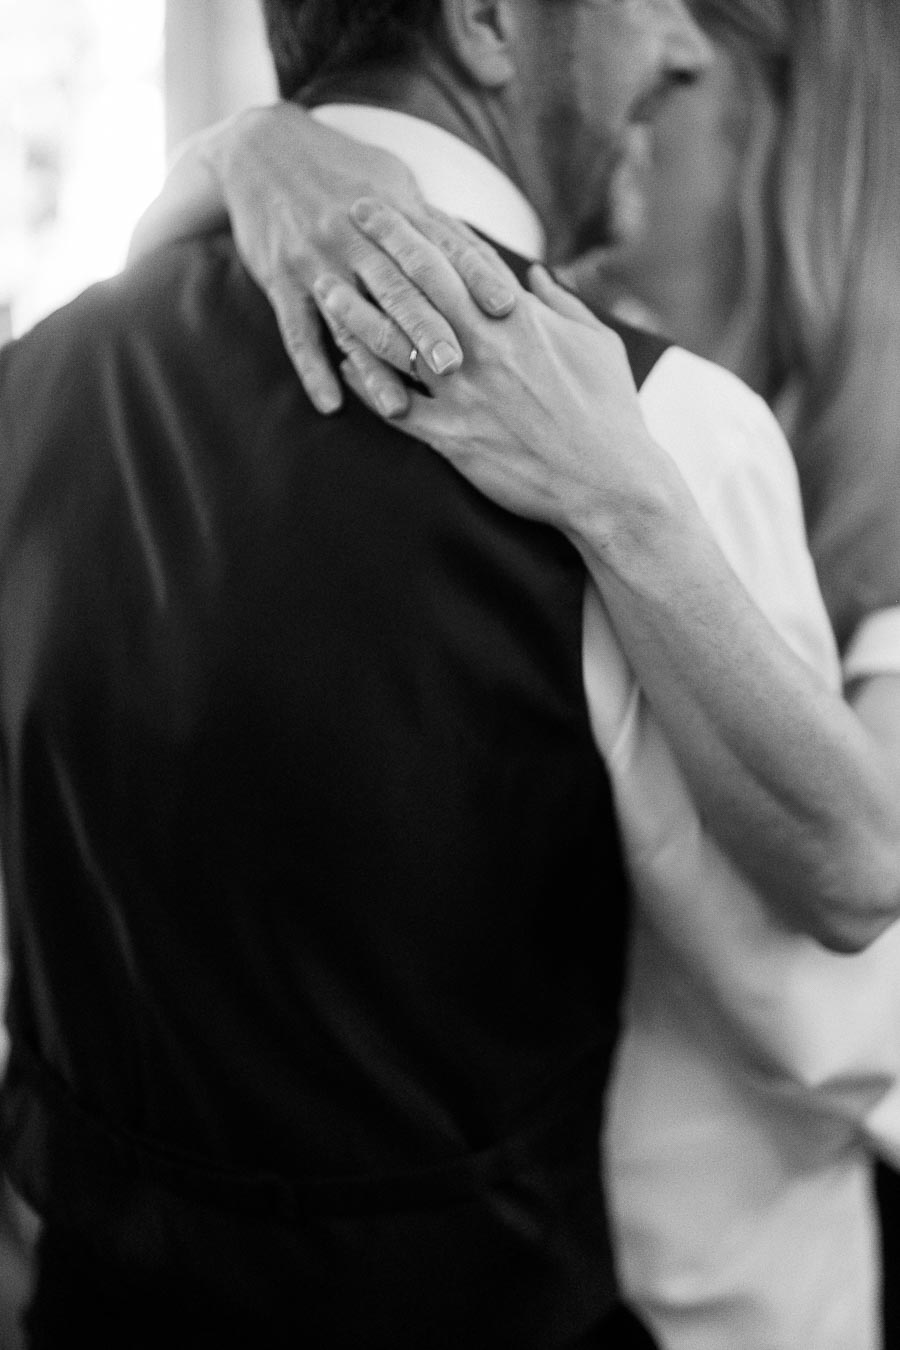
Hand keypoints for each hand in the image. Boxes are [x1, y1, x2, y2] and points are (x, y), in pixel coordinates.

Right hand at [131, 103, 518, 415]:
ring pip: (350, 320)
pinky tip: (330, 404)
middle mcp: (355, 236)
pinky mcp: (280, 280)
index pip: (441, 247)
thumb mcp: (392, 182)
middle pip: (397, 287)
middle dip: (427, 328)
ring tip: (399, 409)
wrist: (258, 148)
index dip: (475, 277)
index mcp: (392, 209)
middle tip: (456, 365)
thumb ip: (435, 226)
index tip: (506, 308)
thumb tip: (488, 264)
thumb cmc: (342, 169)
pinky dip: (312, 370)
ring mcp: (316, 260)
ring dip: (374, 367)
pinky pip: (296, 332)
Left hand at [318, 199, 659, 546]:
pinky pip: (396, 407)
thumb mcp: (597, 344)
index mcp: (520, 319)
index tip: (390, 204)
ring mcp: (465, 393)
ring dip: (357, 312)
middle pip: (420, 284)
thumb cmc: (611, 413)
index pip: (460, 259)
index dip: (420, 226)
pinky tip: (343, 369)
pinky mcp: (454, 439)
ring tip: (325, 287)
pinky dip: (367, 386)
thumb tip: (535, 274)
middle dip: (380, 245)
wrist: (609, 484)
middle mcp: (486, 348)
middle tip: (348, 218)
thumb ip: (562, 304)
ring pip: (396, 342)